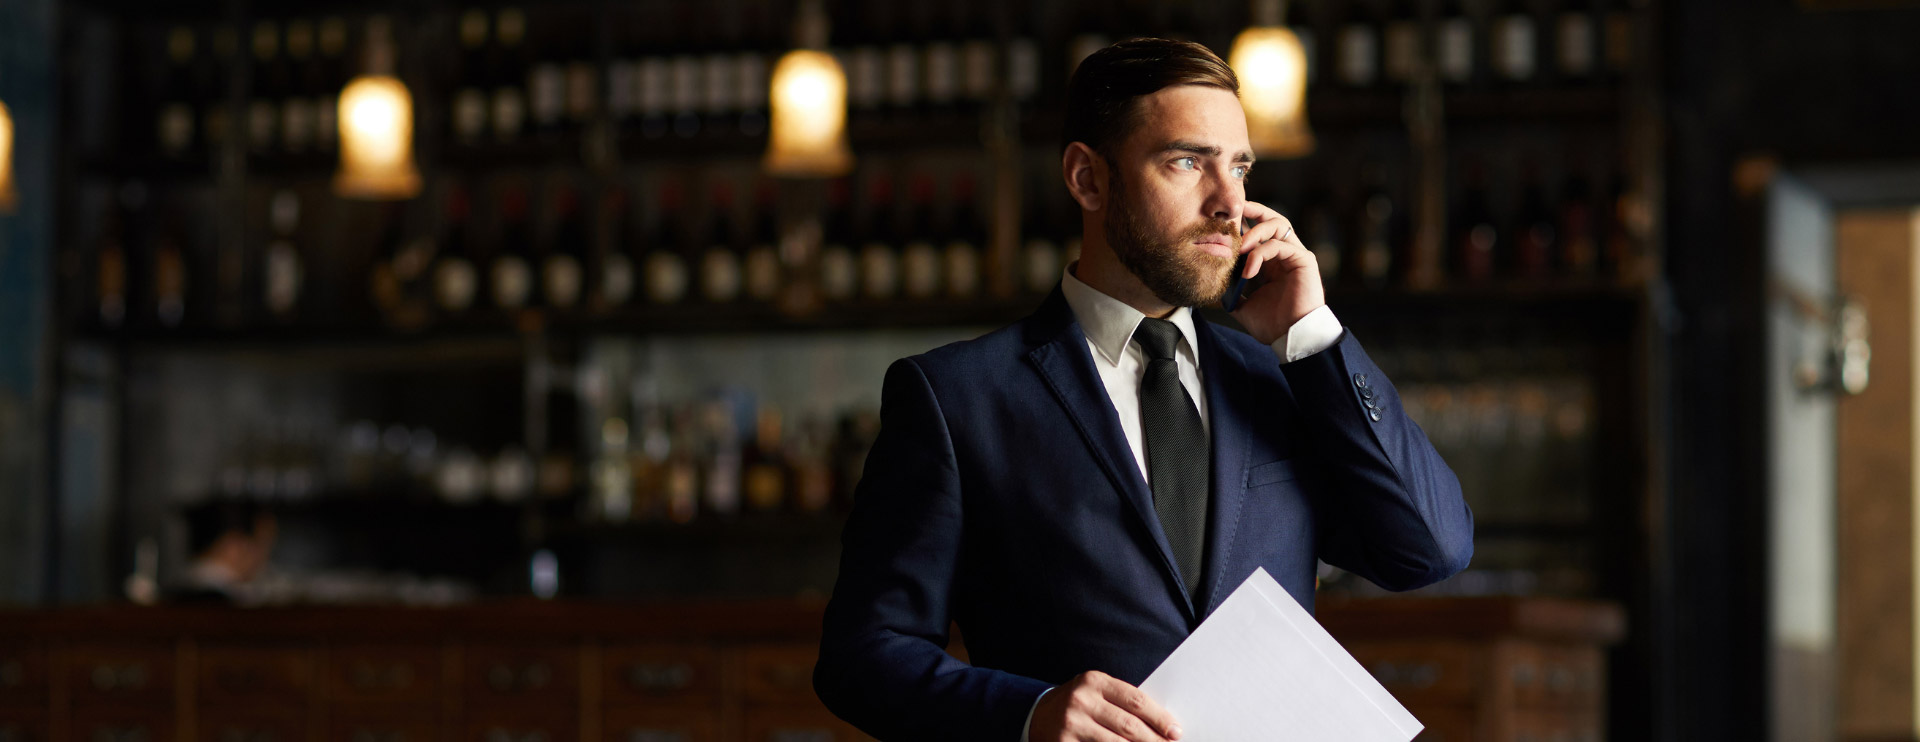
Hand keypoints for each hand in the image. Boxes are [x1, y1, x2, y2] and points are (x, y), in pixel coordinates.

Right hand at [1028, 670, 1182, 741]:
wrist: (1037, 715)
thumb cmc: (1079, 704)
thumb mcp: (1097, 693)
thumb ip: (1123, 703)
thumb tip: (1161, 725)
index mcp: (1095, 681)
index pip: (1136, 701)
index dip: (1159, 718)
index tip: (1176, 731)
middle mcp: (1082, 700)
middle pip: (1129, 725)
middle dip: (1154, 740)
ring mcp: (1072, 723)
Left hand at [1226, 200, 1324, 346]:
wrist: (1291, 337)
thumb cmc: (1272, 324)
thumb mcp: (1243, 305)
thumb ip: (1231, 292)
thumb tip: (1211, 286)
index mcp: (1273, 261)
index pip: (1260, 231)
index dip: (1244, 221)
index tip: (1224, 219)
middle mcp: (1286, 254)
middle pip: (1272, 219)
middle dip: (1253, 210)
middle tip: (1234, 210)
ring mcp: (1296, 255)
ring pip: (1278, 225)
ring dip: (1255, 232)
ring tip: (1239, 248)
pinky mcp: (1304, 260)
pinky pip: (1280, 245)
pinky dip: (1260, 254)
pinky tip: (1248, 270)